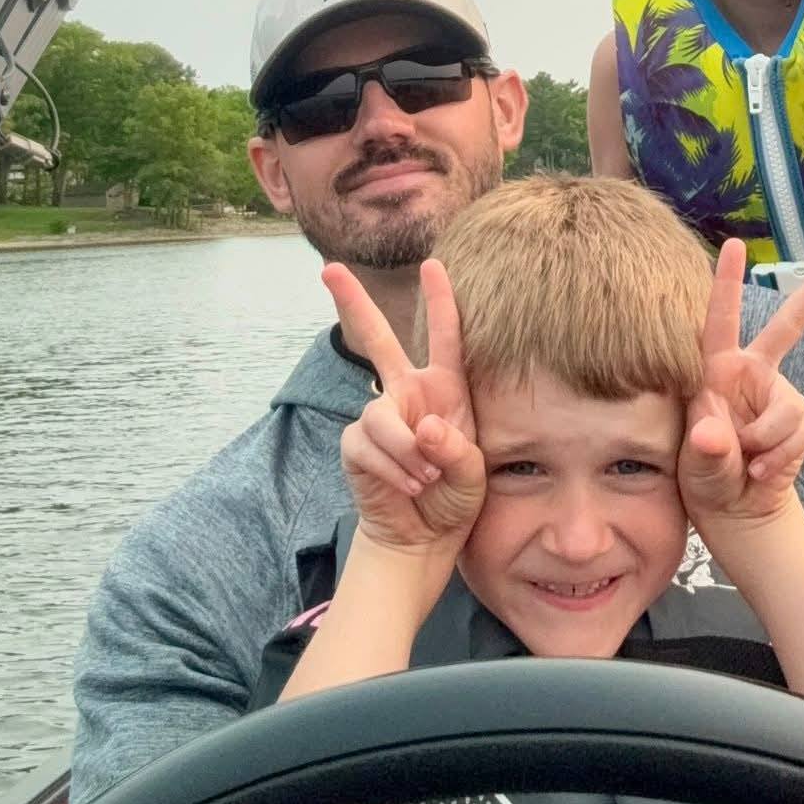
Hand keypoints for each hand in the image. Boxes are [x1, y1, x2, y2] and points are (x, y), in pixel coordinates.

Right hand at [322, 261, 486, 555]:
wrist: (422, 540)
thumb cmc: (455, 499)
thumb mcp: (473, 475)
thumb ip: (455, 449)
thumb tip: (424, 426)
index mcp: (444, 390)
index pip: (444, 338)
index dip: (441, 300)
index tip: (433, 264)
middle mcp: (407, 394)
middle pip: (375, 339)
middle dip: (353, 303)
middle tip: (330, 269)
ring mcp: (378, 417)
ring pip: (379, 414)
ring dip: (406, 451)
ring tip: (426, 479)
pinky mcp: (356, 445)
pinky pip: (367, 446)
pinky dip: (392, 468)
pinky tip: (408, 487)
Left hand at [678, 241, 803, 531]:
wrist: (737, 512)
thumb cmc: (704, 480)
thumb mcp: (696, 470)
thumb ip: (705, 451)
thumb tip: (711, 432)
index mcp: (716, 372)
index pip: (719, 322)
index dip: (727, 283)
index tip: (735, 245)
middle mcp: (751, 376)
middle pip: (786, 328)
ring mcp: (778, 398)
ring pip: (788, 409)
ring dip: (768, 443)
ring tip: (746, 464)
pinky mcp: (798, 421)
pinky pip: (799, 433)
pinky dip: (779, 458)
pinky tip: (761, 472)